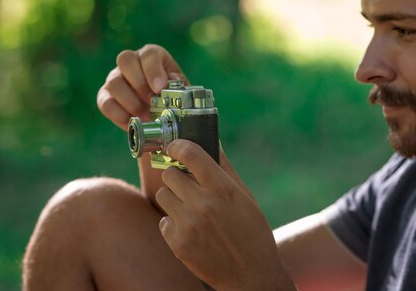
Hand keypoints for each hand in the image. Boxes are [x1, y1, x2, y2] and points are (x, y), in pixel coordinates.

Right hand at [96, 44, 187, 129]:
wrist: (160, 112)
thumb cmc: (171, 95)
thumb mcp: (179, 89)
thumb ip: (177, 83)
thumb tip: (172, 80)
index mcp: (151, 56)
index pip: (148, 54)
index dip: (153, 70)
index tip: (160, 88)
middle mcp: (130, 62)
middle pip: (125, 60)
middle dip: (139, 83)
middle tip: (151, 102)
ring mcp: (115, 78)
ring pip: (114, 82)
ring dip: (131, 102)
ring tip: (146, 116)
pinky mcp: (105, 96)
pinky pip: (105, 103)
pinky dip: (119, 115)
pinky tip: (132, 122)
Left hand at [156, 140, 295, 290]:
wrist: (250, 275)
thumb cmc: (252, 231)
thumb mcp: (245, 196)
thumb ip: (225, 167)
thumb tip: (212, 140)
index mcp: (223, 189)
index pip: (191, 154)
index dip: (178, 145)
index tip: (174, 146)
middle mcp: (204, 204)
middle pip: (171, 174)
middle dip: (179, 178)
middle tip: (190, 187)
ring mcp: (189, 225)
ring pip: (164, 196)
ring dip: (174, 199)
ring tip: (191, 210)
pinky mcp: (178, 244)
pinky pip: (163, 221)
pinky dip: (173, 224)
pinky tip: (191, 230)